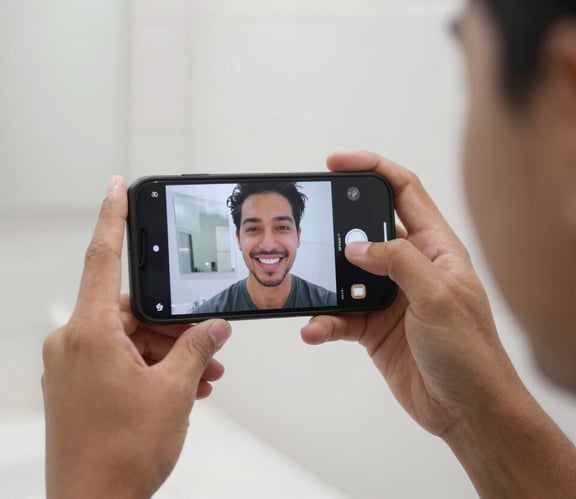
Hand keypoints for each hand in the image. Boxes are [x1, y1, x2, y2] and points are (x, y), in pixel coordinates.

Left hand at [42, 176, 231, 498]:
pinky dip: (147, 369)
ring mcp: (70, 367)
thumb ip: (196, 349)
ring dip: (166, 354)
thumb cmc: (119, 455)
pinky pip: (115, 362)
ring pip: (127, 340)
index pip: (102, 258)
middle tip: (209, 344)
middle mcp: (71, 343)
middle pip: (130, 311)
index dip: (112, 217)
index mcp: (88, 332)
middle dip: (173, 327)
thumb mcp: (173, 392)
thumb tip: (212, 329)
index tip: (116, 186)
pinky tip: (181, 389)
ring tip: (203, 376)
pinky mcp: (74, 388)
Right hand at [303, 152, 575, 497]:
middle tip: (311, 228)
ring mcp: (390, 297)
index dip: (371, 169)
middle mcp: (411, 267)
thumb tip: (356, 245)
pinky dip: (323, 322)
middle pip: (366, 229)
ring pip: (345, 275)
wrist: (466, 409)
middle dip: (337, 227)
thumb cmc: (471, 353)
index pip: (403, 191)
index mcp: (436, 247)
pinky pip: (339, 315)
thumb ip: (397, 262)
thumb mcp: (439, 297)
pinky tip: (315, 330)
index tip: (336, 163)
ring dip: (325, 284)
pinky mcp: (373, 327)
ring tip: (310, 290)